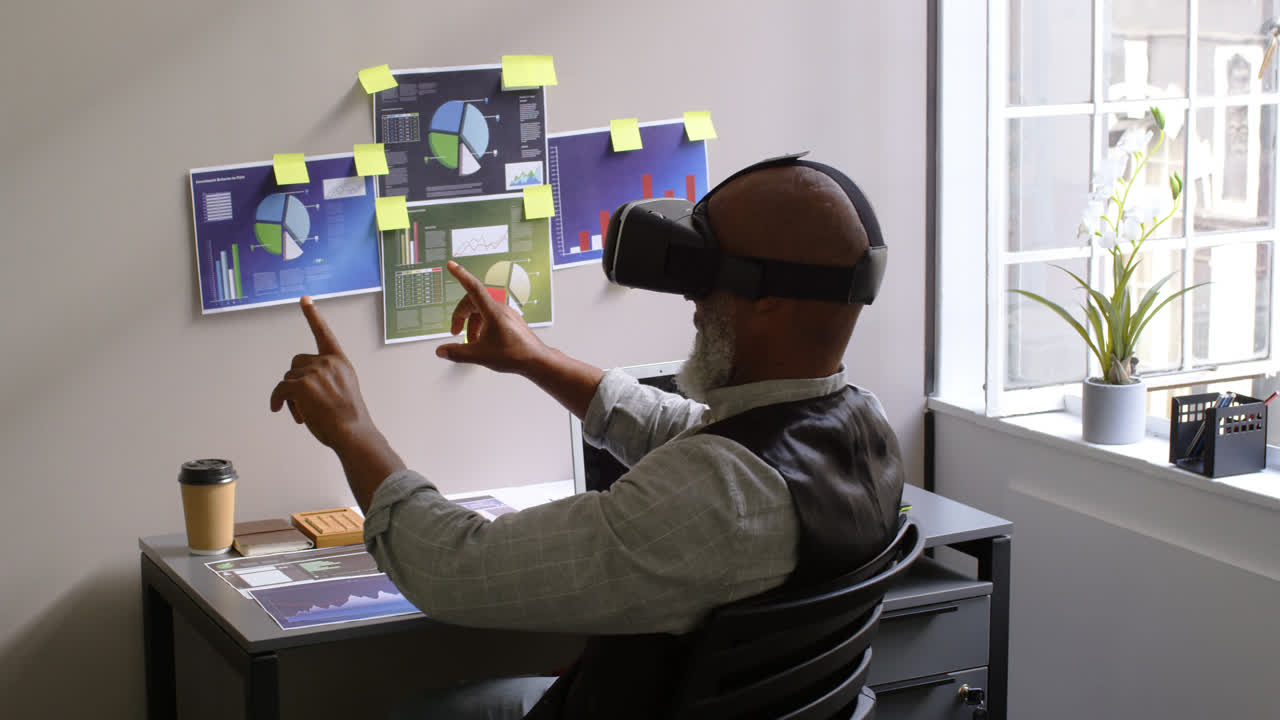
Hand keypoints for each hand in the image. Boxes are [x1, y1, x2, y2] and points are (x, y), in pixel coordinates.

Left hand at [270, 296, 376, 449]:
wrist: (352, 432)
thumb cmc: (348, 418)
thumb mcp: (343, 389)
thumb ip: (326, 378)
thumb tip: (298, 386)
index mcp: (340, 361)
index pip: (324, 333)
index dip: (313, 315)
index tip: (304, 299)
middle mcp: (328, 362)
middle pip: (296, 362)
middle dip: (295, 381)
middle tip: (302, 404)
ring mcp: (315, 372)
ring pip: (288, 379)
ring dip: (290, 397)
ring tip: (302, 414)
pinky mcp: (302, 385)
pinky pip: (280, 389)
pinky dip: (277, 399)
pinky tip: (278, 409)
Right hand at [436, 260, 548, 374]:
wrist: (536, 360)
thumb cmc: (515, 354)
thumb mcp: (479, 355)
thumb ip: (457, 352)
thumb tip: (441, 351)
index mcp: (492, 311)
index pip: (473, 287)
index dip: (460, 275)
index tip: (452, 265)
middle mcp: (500, 309)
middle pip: (473, 302)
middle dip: (461, 316)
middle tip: (455, 331)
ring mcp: (507, 314)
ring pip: (482, 311)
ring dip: (472, 324)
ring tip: (470, 342)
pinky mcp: (511, 321)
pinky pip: (491, 317)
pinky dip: (482, 326)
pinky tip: (481, 341)